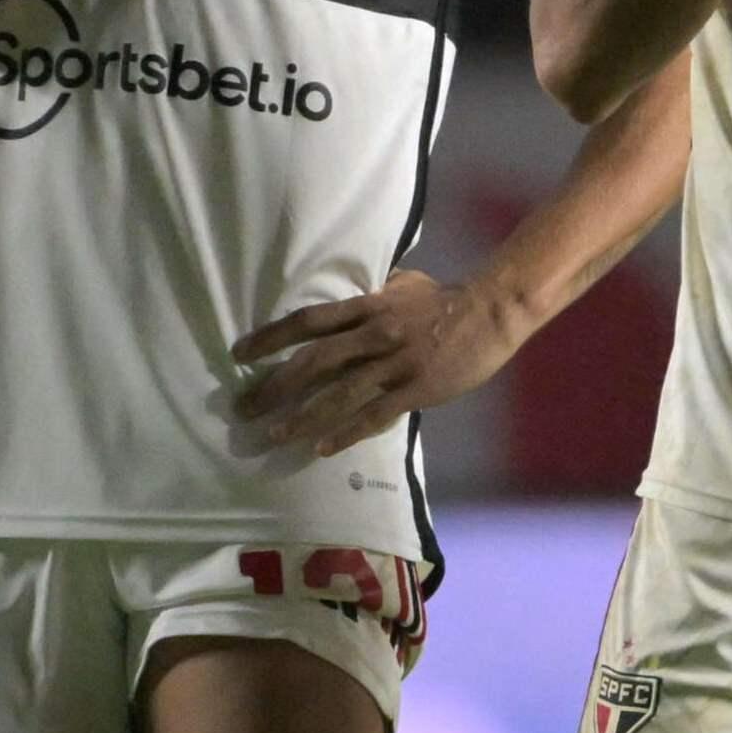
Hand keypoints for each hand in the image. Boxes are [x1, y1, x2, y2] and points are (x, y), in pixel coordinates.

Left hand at [229, 270, 520, 460]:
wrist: (492, 312)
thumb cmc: (447, 298)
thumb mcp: (405, 283)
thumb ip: (375, 291)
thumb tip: (355, 290)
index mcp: (367, 307)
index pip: (308, 321)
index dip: (270, 337)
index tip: (239, 354)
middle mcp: (373, 334)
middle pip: (312, 361)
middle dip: (274, 386)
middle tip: (244, 407)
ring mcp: (395, 363)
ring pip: (337, 394)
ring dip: (301, 417)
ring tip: (274, 435)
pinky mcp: (416, 388)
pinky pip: (374, 416)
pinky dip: (345, 433)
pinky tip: (321, 449)